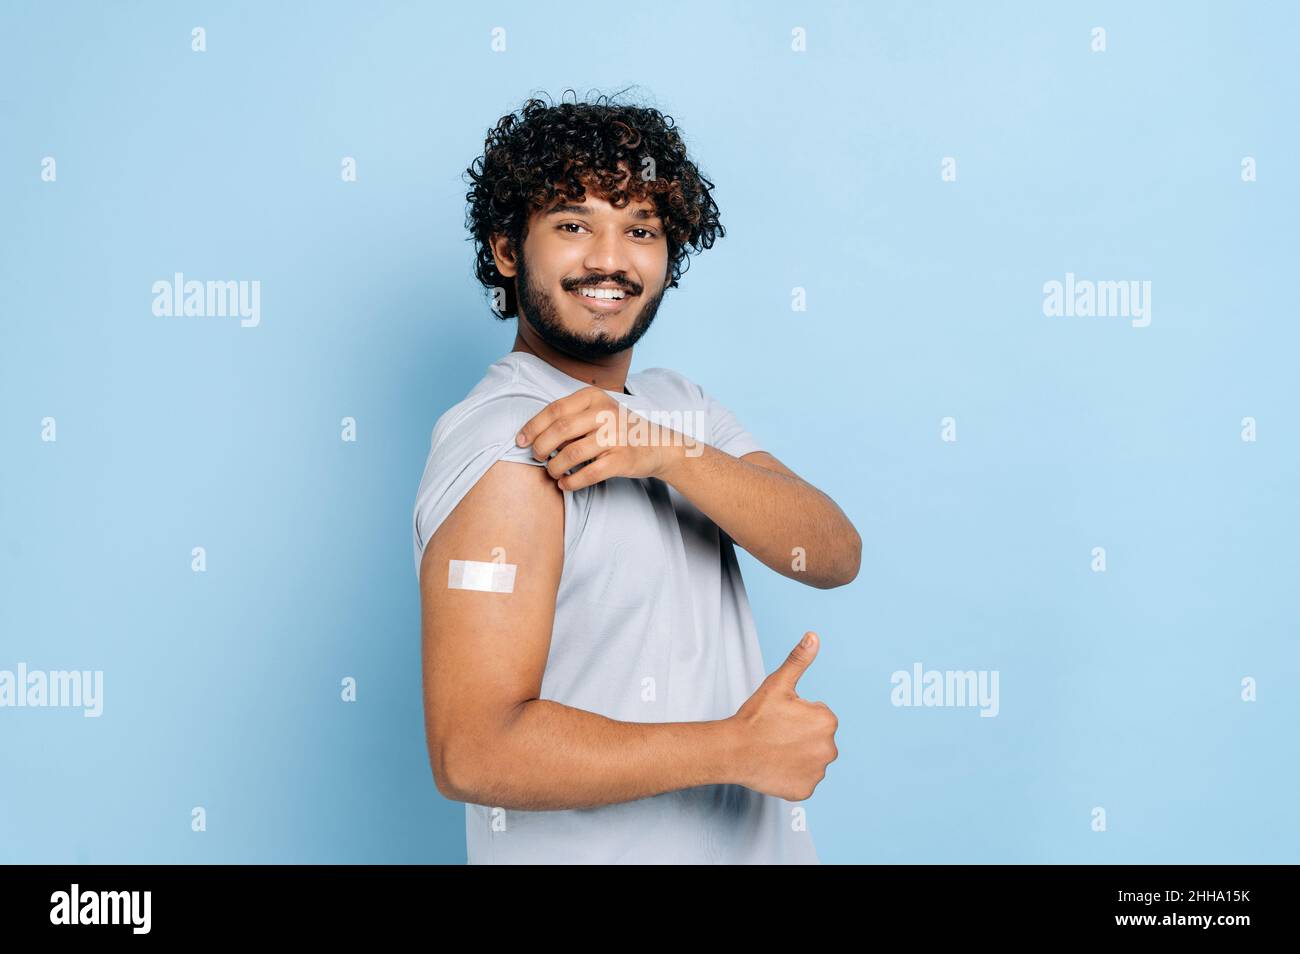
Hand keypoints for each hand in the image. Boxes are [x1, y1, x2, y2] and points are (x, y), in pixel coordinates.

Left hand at [515, 386, 683, 490]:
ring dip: (554, 467)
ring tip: (552, 472)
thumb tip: (532, 435)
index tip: (520, 441)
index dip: (533, 427)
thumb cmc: (618, 429)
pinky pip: (589, 473)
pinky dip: (572, 481)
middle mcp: (606, 413)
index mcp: (594, 397)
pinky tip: (565, 484)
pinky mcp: (623, 459)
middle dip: (541, 447)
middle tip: (537, 457)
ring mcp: (616, 436)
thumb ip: (570, 416)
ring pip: (572, 453)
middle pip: (561, 429)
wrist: (657, 445)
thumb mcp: (597, 410)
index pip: (555, 410)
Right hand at [728, 631, 838, 799]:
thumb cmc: (755, 717)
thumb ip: (799, 659)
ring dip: (797, 755)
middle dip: (800, 735)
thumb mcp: (778, 683)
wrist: (734, 750)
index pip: (818, 715)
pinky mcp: (806, 790)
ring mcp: (818, 772)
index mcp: (827, 720)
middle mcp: (830, 748)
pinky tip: (775, 766)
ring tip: (774, 749)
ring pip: (810, 759)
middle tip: (776, 733)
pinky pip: (803, 780)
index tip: (780, 718)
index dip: (797, 715)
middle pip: (817, 738)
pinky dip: (791, 775)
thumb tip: (813, 636)